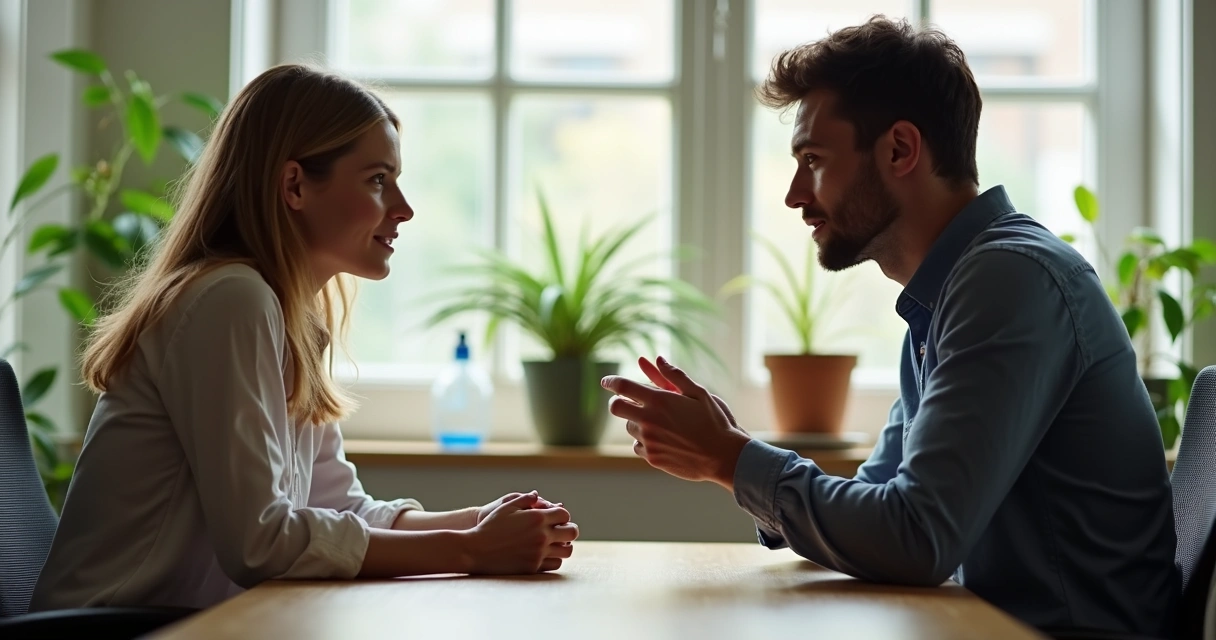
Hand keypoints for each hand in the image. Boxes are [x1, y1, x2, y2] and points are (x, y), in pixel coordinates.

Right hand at [465, 492, 578, 573]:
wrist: (475, 550)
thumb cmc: (489, 526)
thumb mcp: (506, 507)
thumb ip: (525, 499)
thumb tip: (537, 495)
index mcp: (537, 518)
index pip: (564, 515)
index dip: (563, 516)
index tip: (557, 519)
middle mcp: (541, 536)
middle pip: (572, 532)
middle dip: (570, 530)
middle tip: (563, 531)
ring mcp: (539, 553)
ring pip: (566, 551)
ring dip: (564, 546)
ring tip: (557, 543)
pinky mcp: (533, 567)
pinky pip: (555, 564)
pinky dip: (554, 558)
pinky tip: (547, 554)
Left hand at [601, 356, 750, 490]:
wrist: (724, 456)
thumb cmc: (715, 421)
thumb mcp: (699, 393)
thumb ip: (674, 376)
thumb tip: (657, 359)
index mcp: (659, 401)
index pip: (622, 387)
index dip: (610, 382)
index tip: (606, 381)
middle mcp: (650, 420)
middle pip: (615, 408)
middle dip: (618, 402)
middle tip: (627, 402)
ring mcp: (649, 441)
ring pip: (629, 427)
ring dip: (637, 422)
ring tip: (660, 423)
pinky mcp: (652, 457)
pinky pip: (637, 446)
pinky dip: (644, 441)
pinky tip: (662, 439)